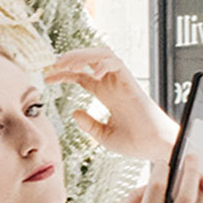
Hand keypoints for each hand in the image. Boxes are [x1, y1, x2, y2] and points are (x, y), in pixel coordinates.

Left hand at [43, 45, 174, 159]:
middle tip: (53, 64)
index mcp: (106, 94)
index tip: (47, 78)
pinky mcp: (131, 83)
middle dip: (70, 59)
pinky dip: (103, 63)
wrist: (155, 148)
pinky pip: (116, 63)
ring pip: (101, 55)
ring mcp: (122, 82)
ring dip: (82, 55)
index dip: (63, 74)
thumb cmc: (135, 143)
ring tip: (66, 63)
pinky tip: (92, 73)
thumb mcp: (103, 135)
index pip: (81, 76)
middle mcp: (113, 85)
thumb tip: (74, 112)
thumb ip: (88, 124)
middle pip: (89, 61)